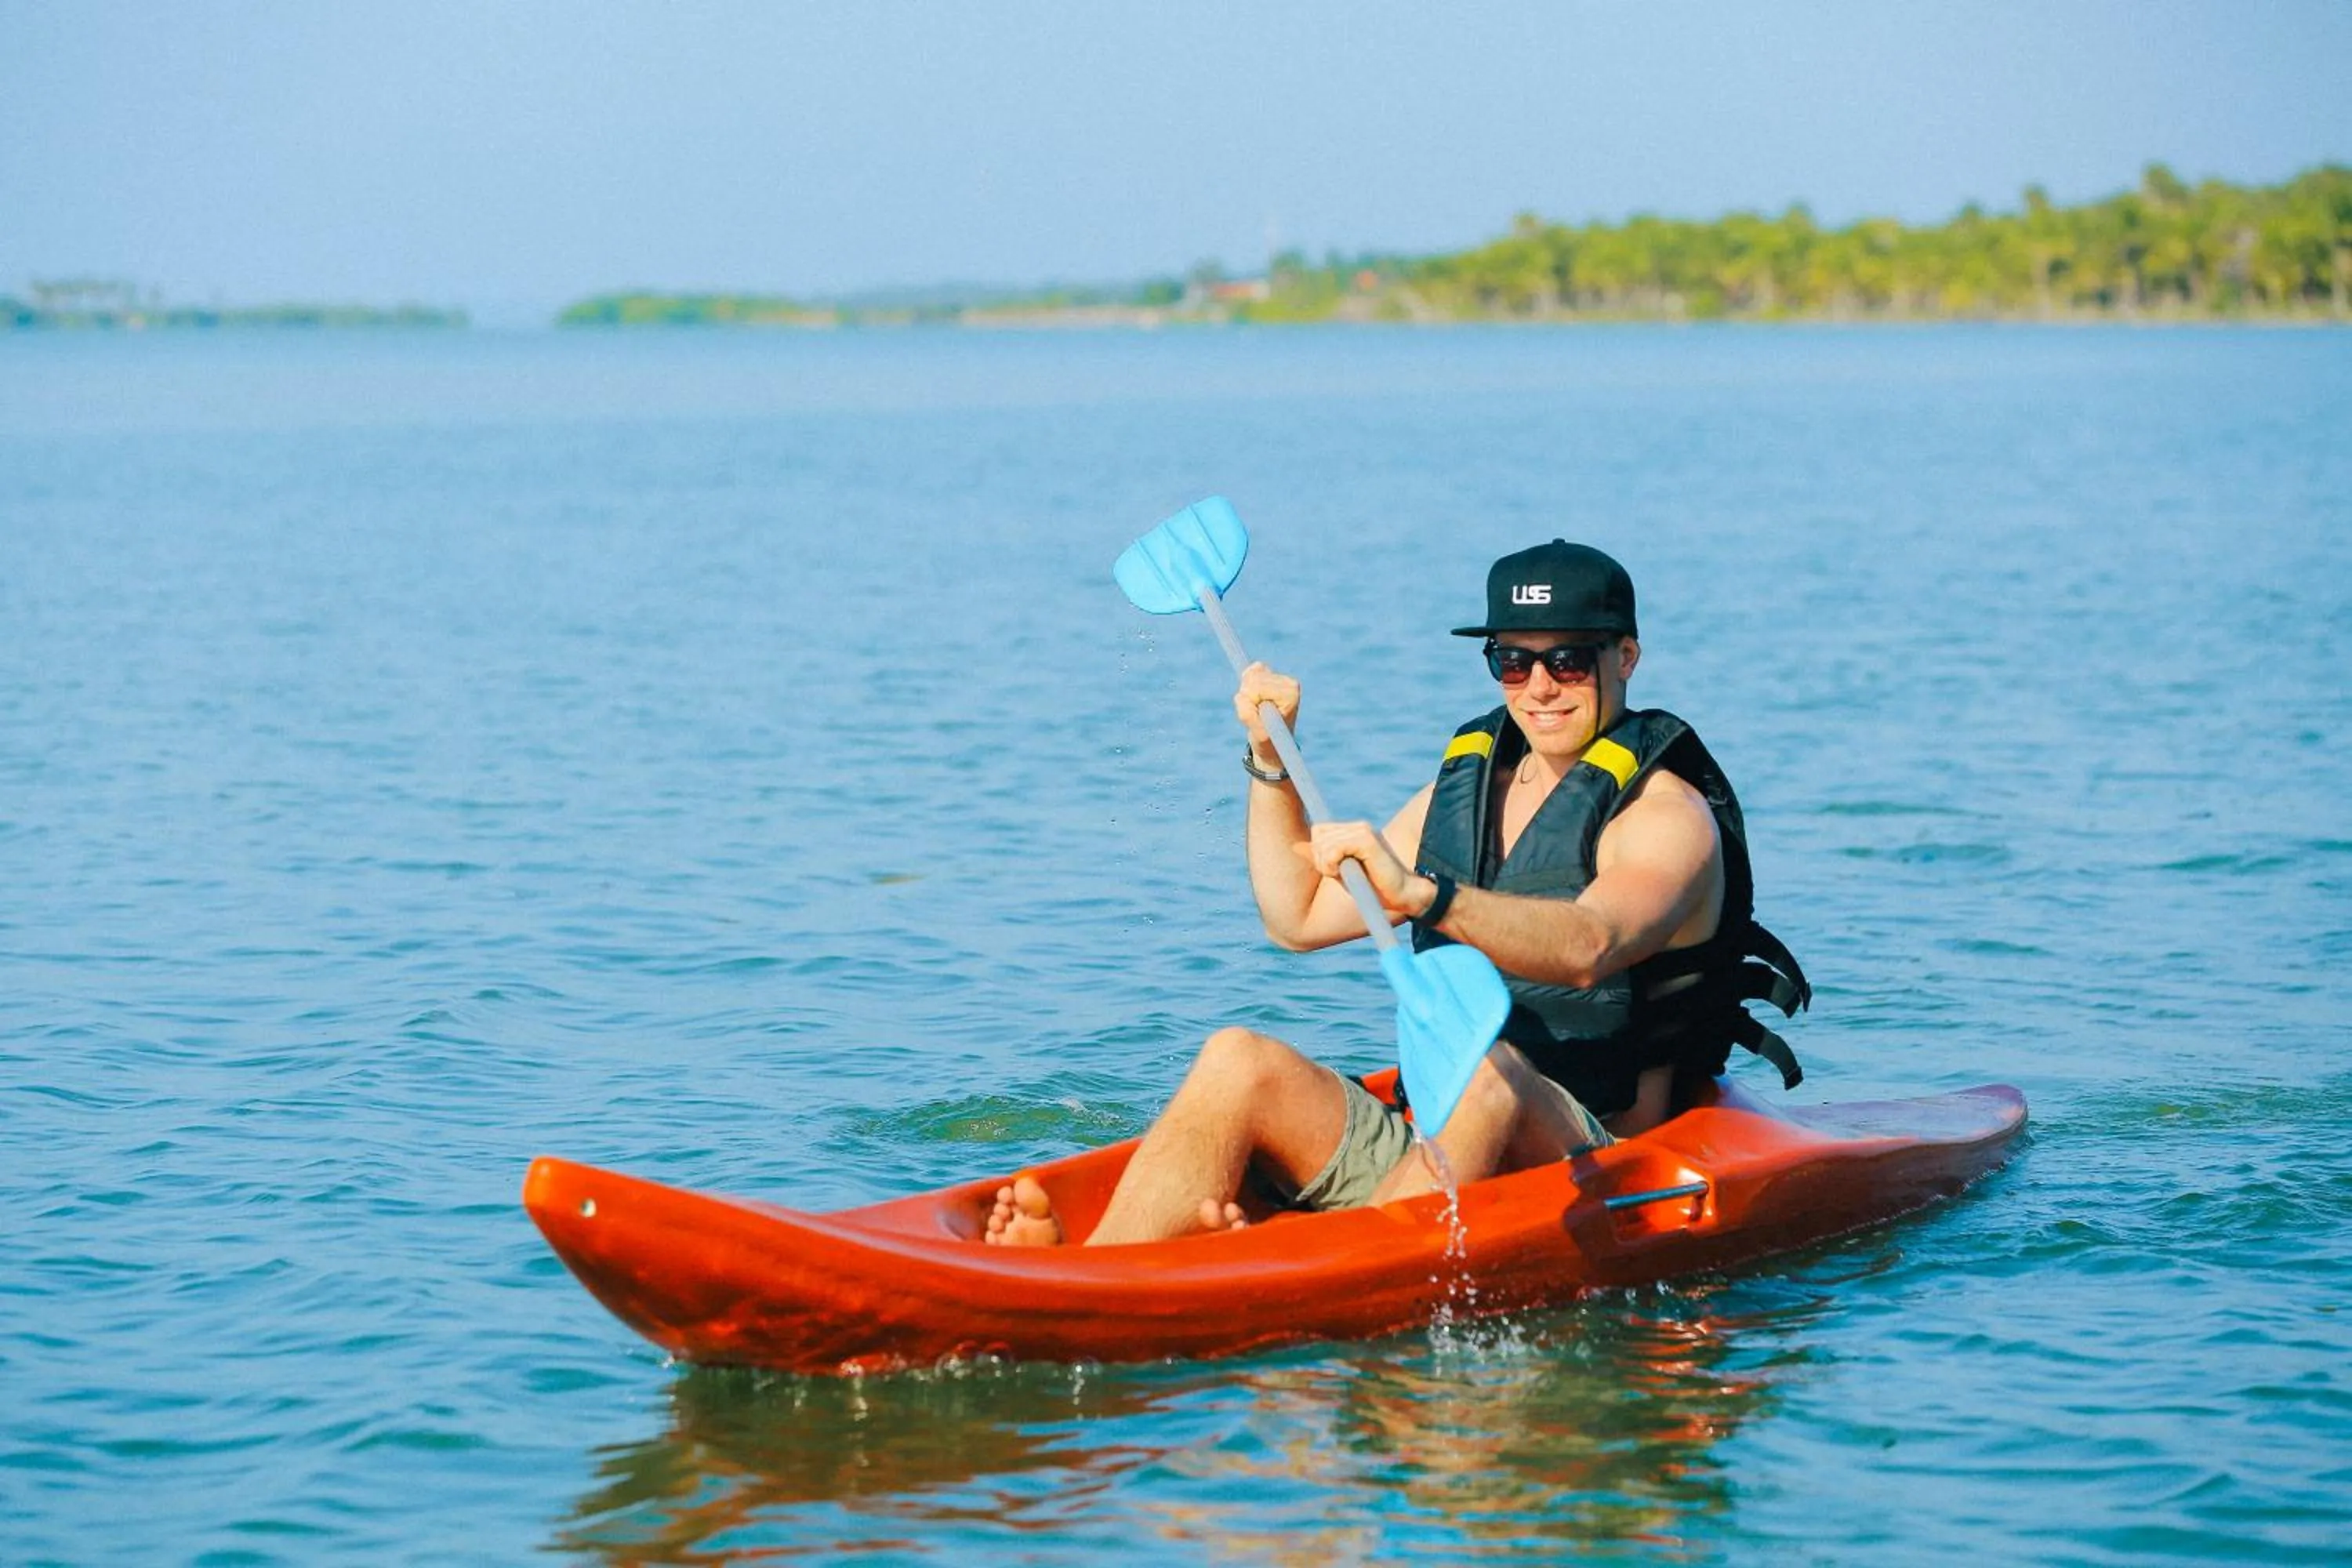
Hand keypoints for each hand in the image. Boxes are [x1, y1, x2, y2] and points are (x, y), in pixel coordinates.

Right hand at [1232, 662, 1299, 766]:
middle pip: (1253, 678)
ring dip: (1247, 695)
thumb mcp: (1258, 733)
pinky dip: (1246, 688)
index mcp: (1290, 694)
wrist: (1274, 744)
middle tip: (1258, 715)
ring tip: (1258, 710)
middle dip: (1248, 698)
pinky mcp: (1272, 677)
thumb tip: (1240, 694)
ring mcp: (1281, 679)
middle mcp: (1289, 684)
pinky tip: (1255, 700)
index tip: (1261, 718)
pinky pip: (1250, 673)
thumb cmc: (1269, 741)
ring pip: (1250, 675)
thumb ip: (1248, 714)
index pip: (1257, 687)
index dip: (1251, 704)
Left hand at [1304, 820, 1430, 918]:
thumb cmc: (1374, 888)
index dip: (1318, 852)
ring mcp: (1363, 831)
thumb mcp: (1341, 873)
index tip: (1332, 870)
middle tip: (1340, 875)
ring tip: (1347, 876)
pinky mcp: (1366, 840)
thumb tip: (1296, 846)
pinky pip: (1333, 849)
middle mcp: (1358, 827)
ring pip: (1323, 843)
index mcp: (1353, 832)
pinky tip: (1346, 874)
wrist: (1402, 896)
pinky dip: (1332, 865)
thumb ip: (1323, 858)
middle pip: (1318, 835)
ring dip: (1328, 865)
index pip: (1319, 831)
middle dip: (1321, 860)